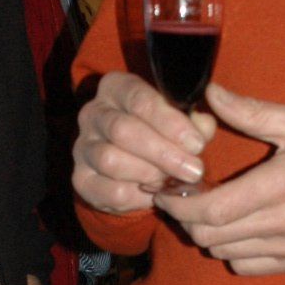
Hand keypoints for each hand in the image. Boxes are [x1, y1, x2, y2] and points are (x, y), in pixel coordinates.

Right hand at [74, 71, 216, 213]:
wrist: (134, 170)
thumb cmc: (161, 135)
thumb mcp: (180, 123)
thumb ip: (194, 124)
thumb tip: (202, 126)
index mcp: (116, 88)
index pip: (139, 98)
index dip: (170, 122)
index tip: (196, 143)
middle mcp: (93, 113)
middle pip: (123, 130)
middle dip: (163, 153)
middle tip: (193, 169)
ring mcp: (83, 147)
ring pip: (111, 160)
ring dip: (149, 174)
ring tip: (172, 180)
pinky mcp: (82, 179)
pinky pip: (109, 191)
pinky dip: (137, 196)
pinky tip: (153, 192)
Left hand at [157, 83, 284, 273]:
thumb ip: (251, 112)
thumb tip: (210, 94)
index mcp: (280, 186)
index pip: (211, 211)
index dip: (178, 204)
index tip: (166, 189)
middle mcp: (283, 224)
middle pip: (210, 236)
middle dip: (187, 218)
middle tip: (184, 196)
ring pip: (223, 253)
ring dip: (208, 233)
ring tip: (210, 209)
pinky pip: (245, 266)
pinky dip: (232, 250)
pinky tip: (238, 227)